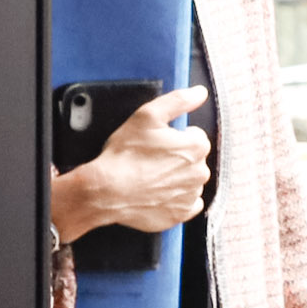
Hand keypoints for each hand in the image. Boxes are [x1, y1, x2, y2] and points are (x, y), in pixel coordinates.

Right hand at [53, 86, 208, 241]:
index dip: (174, 137)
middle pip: (193, 160)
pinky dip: (174, 200)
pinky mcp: (179, 215)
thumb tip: (200, 92)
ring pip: (189, 181)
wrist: (106, 190)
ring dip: (175, 178)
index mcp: (196, 147)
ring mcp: (190, 196)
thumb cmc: (125, 154)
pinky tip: (157, 193)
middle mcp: (200, 173)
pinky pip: (185, 204)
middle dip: (176, 157)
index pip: (195, 136)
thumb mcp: (148, 115)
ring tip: (150, 176)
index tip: (157, 143)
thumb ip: (178, 100)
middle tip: (151, 159)